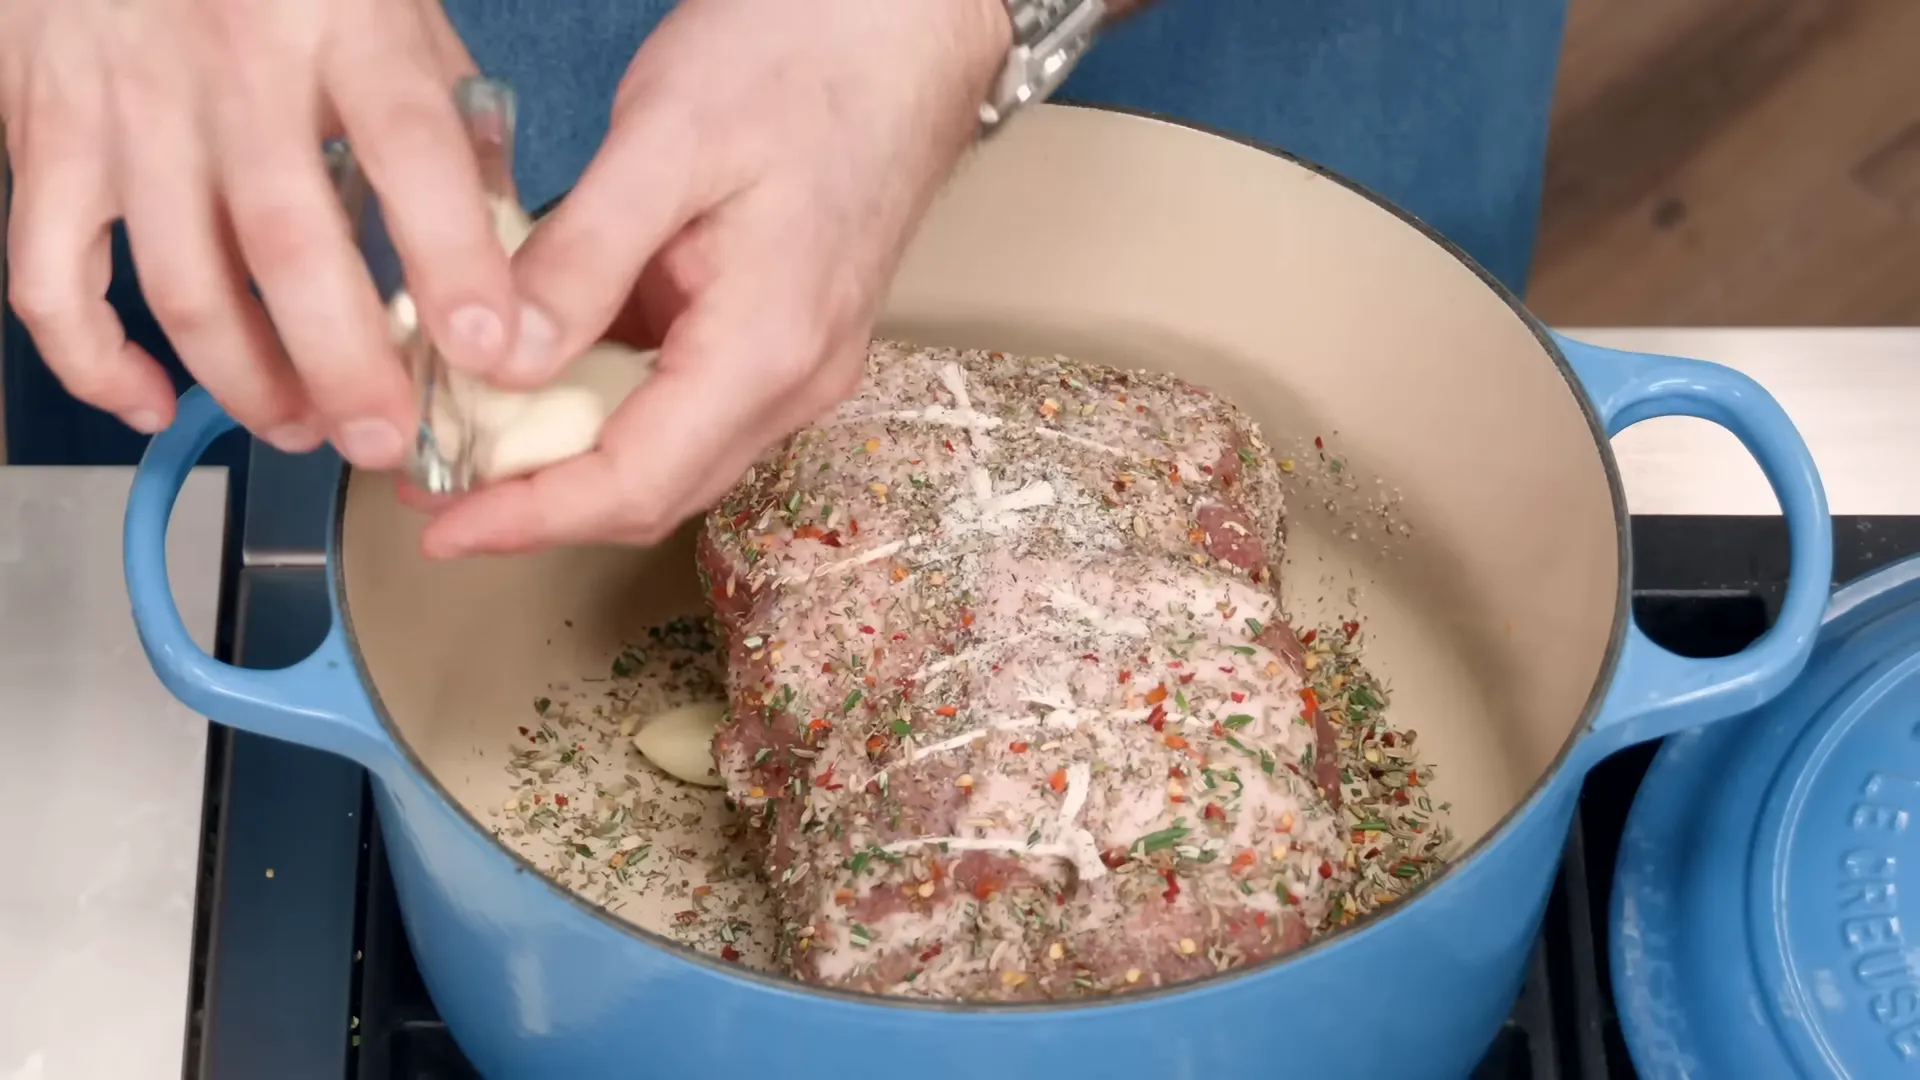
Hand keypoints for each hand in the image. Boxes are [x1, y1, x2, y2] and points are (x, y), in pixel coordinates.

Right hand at [0, 0, 516, 468]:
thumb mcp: (388, 1)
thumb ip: (444, 112)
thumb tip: (507, 246)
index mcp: (337, 20)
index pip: (410, 152)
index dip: (454, 262)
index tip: (491, 349)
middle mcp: (227, 66)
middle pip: (287, 248)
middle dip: (345, 367)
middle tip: (385, 437)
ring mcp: (124, 105)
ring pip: (179, 284)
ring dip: (246, 383)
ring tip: (305, 429)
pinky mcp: (41, 134)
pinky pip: (49, 278)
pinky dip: (95, 363)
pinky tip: (153, 404)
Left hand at [412, 0, 1010, 557]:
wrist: (904, 28)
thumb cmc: (804, 60)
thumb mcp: (667, 140)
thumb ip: (582, 258)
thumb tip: (501, 362)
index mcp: (769, 345)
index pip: (636, 480)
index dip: (530, 517)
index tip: (443, 526)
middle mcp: (795, 379)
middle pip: (653, 490)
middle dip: (537, 502)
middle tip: (431, 482)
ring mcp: (799, 364)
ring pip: (670, 456)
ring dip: (570, 462)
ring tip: (469, 435)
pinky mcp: (786, 337)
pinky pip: (688, 404)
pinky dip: (608, 409)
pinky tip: (542, 376)